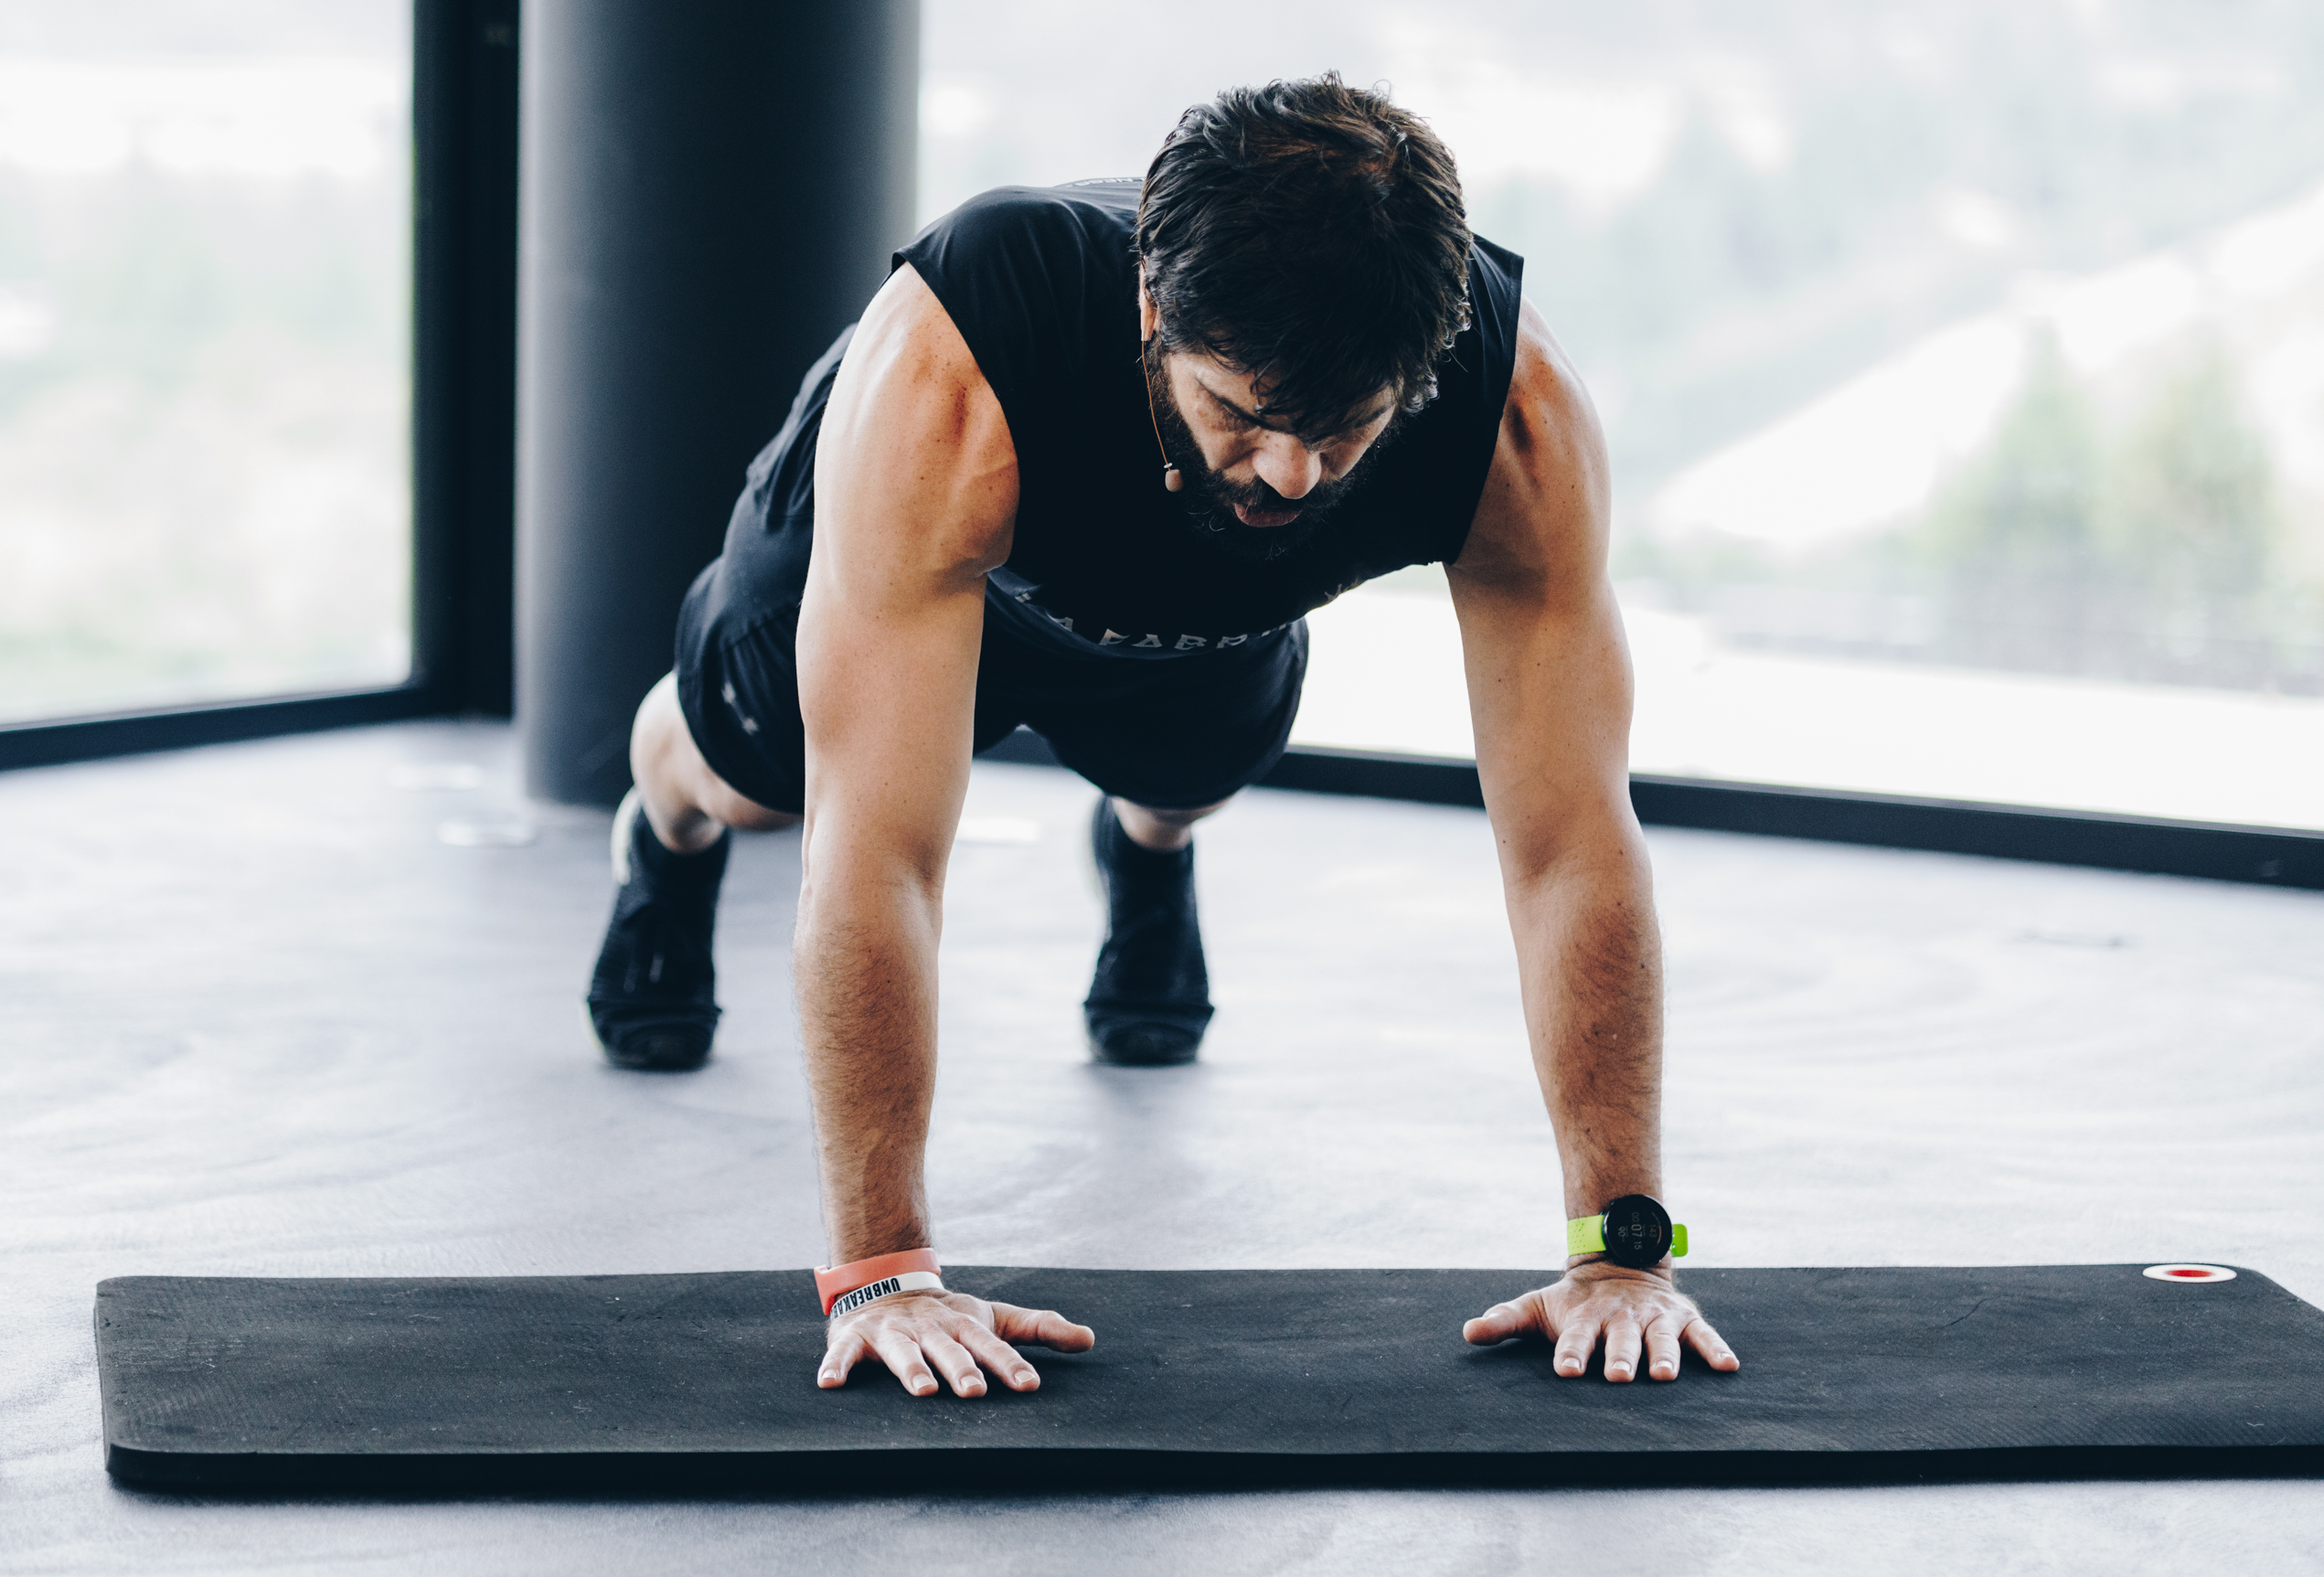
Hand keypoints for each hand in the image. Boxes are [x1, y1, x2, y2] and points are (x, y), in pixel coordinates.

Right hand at [817, 1288, 1095, 1396]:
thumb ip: (1038, 1329)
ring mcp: (893, 1332)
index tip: (1030, 1385)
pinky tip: (830, 1384)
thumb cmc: (948, 1315)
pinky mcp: (856, 1338)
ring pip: (903, 1352)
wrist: (886, 1283)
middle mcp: (930, 1328)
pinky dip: (837, 1366)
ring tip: (923, 1391)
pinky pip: (844, 1353)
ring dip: (912, 1370)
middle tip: (975, 1392)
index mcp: (964, 1324)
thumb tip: (1090, 1340)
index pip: (992, 1345)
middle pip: (949, 1350)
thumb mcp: (993, 1316)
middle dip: (962, 1370)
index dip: (1011, 1364)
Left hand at [1462, 1262, 1738, 1381]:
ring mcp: (1654, 1317)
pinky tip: (1728, 1366)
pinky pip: (1703, 1335)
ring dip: (1663, 1355)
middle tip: (1616, 1375)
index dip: (1570, 1352)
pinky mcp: (1683, 1318)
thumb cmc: (1575, 1300)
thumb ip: (1505, 1320)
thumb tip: (1468, 1333)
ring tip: (1664, 1375)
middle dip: (1618, 1357)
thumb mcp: (1539, 1306)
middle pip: (1620, 1339)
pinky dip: (1715, 1348)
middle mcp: (1621, 1317)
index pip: (1575, 1337)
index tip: (1565, 1369)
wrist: (1619, 1262)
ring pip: (1660, 1338)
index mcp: (1586, 1317)